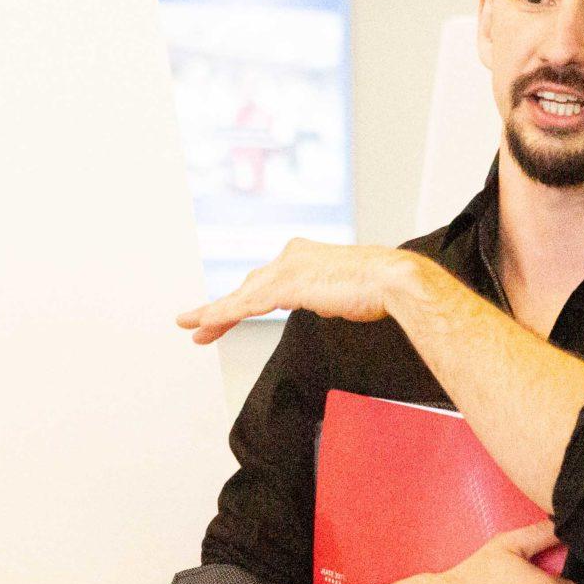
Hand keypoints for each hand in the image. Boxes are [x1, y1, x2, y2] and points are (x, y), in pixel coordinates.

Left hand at [177, 241, 419, 344]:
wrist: (393, 281)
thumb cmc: (379, 288)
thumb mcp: (343, 290)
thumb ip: (324, 292)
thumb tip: (320, 301)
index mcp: (302, 256)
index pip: (264, 281)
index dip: (241, 298)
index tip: (224, 313)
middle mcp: (290, 257)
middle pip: (247, 287)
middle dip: (220, 308)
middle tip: (194, 324)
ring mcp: (287, 269)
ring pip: (241, 296)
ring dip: (213, 313)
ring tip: (190, 327)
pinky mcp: (287, 286)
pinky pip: (245, 305)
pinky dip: (222, 315)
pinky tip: (204, 324)